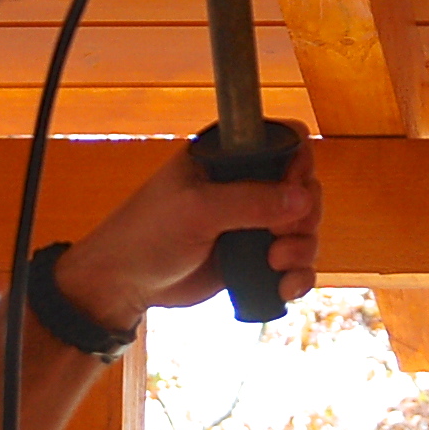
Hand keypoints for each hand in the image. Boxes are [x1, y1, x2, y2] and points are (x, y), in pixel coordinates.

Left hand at [52, 132, 320, 330]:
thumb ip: (250, 201)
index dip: (299, 164)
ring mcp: (250, 222)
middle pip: (304, 189)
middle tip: (281, 238)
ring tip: (276, 264)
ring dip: (302, 249)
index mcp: (227, 158)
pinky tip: (284, 288)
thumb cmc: (147, 235)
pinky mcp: (252, 257)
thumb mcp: (197, 210)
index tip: (292, 192)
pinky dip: (298, 275)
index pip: (284, 142)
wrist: (124, 283)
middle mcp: (244, 185)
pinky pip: (292, 262)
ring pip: (303, 228)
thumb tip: (303, 198)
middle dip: (304, 216)